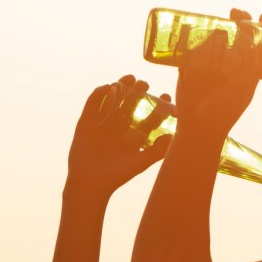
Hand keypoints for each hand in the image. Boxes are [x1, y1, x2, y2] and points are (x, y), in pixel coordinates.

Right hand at [65, 75, 171, 197]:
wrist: (91, 183)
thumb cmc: (118, 176)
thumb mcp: (141, 162)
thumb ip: (158, 150)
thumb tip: (175, 135)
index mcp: (133, 135)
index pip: (147, 116)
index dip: (156, 105)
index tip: (165, 96)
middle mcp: (119, 128)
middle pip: (130, 104)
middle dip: (138, 92)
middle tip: (145, 84)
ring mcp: (102, 124)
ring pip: (113, 101)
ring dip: (120, 88)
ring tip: (130, 78)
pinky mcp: (86, 122)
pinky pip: (93, 104)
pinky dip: (99, 94)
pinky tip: (108, 87)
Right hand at [174, 9, 261, 141]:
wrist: (198, 126)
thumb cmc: (224, 111)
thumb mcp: (242, 89)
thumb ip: (247, 67)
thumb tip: (249, 40)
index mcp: (249, 68)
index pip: (261, 44)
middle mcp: (232, 62)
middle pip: (239, 35)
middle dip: (241, 20)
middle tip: (238, 14)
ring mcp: (211, 61)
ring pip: (218, 36)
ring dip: (221, 22)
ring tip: (223, 18)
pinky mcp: (192, 62)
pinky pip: (195, 44)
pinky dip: (196, 33)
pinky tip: (198, 25)